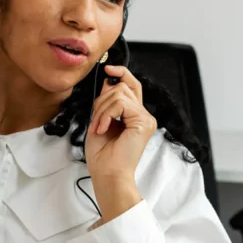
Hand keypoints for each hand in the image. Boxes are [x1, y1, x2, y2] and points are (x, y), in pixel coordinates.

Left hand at [85, 65, 156, 220]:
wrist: (107, 173)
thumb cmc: (102, 155)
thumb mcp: (100, 121)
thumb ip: (106, 102)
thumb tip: (109, 80)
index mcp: (133, 115)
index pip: (131, 86)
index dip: (121, 74)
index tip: (108, 68)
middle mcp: (143, 115)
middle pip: (124, 87)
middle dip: (102, 100)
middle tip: (96, 121)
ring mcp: (146, 118)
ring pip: (119, 94)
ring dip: (101, 110)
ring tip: (98, 127)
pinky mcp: (143, 122)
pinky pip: (121, 103)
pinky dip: (106, 114)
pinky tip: (103, 128)